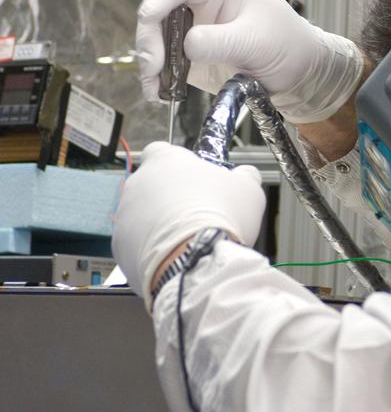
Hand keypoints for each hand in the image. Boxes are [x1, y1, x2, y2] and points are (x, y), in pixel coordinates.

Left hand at [112, 143, 265, 307]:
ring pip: (142, 214)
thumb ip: (244, 176)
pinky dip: (150, 248)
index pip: (160, 150)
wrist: (195, 262)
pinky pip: (136, 242)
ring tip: (185, 239)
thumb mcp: (248, 189)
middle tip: (195, 213)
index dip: (177, 164)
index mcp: (166, 160)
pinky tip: (172, 255)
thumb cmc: (219, 219)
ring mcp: (126, 214)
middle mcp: (139, 182)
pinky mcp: (120, 244)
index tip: (191, 177)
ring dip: (159, 223)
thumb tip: (246, 174)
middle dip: (169, 198)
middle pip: (152, 185)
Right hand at [136, 0, 363, 122]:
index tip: (150, 31)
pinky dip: (158, 76)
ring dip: (151, 63)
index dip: (157, 5)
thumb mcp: (256, 40)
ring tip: (154, 88)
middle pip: (158, 11)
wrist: (298, 70)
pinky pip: (164, 59)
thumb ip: (220, 41)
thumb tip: (187, 45)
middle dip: (150, 41)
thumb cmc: (286, 42)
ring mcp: (191, 24)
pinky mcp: (189, 50)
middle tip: (152, 68)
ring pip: (155, 37)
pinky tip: (159, 92)